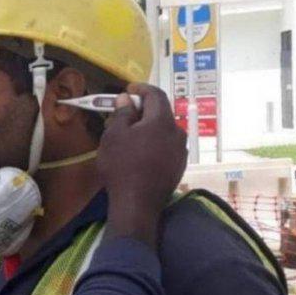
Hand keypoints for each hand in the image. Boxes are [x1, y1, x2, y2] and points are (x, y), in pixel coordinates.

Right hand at [97, 85, 186, 246]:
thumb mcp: (114, 135)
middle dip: (144, 110)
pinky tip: (142, 153)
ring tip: (132, 135)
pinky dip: (155, 143)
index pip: (156, 94)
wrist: (137, 205)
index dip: (141, 89)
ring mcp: (181, 151)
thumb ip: (122, 113)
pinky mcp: (179, 167)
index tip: (128, 90)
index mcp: (162, 121)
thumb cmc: (122, 166)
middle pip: (161, 113)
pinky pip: (167, 147)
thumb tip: (126, 99)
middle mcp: (177, 133)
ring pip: (165, 131)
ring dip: (150, 128)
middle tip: (126, 113)